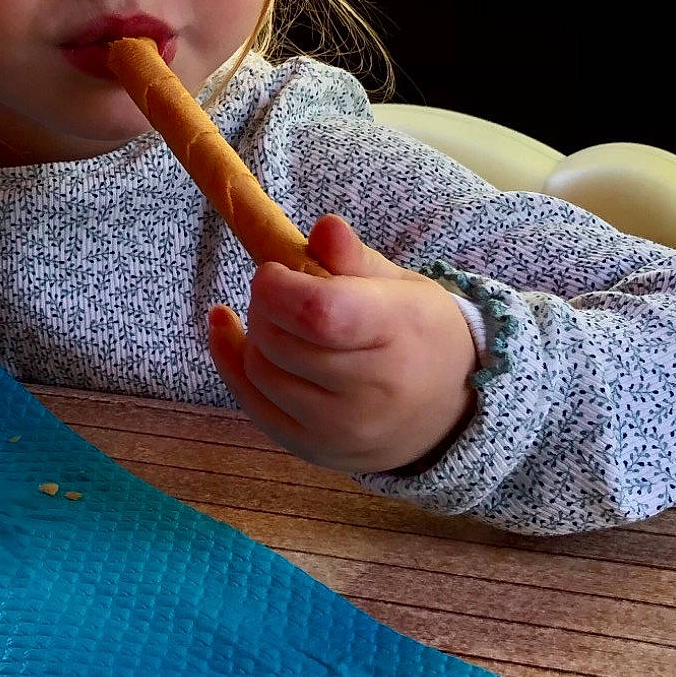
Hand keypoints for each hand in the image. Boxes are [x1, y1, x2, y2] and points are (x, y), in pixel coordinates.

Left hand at [207, 214, 476, 474]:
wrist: (448, 414)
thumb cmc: (419, 335)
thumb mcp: (400, 286)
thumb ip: (355, 258)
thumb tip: (325, 227)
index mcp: (399, 334)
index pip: (320, 314)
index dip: (281, 287)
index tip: (275, 270)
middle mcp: (371, 392)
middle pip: (281, 340)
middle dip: (265, 303)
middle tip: (282, 289)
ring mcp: (339, 429)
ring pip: (261, 370)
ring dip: (256, 333)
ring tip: (278, 317)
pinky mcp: (311, 449)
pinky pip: (250, 402)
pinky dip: (231, 360)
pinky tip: (228, 329)